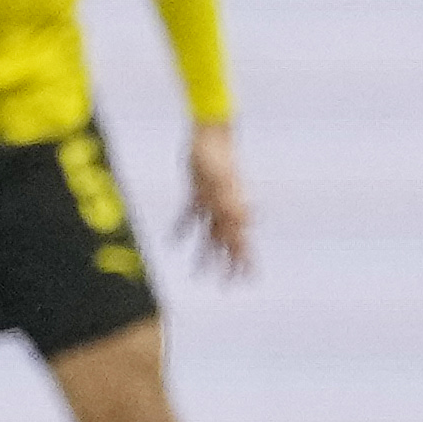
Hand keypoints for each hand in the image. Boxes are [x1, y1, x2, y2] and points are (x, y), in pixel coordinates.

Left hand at [181, 121, 255, 277]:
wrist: (211, 134)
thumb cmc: (217, 156)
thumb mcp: (222, 181)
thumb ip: (233, 203)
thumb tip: (247, 224)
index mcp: (233, 209)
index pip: (239, 241)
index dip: (244, 261)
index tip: (248, 281)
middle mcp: (226, 208)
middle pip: (227, 243)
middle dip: (228, 265)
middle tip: (227, 287)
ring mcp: (212, 201)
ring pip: (209, 235)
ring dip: (205, 254)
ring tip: (198, 275)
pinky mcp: (198, 193)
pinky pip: (189, 216)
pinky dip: (182, 229)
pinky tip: (174, 243)